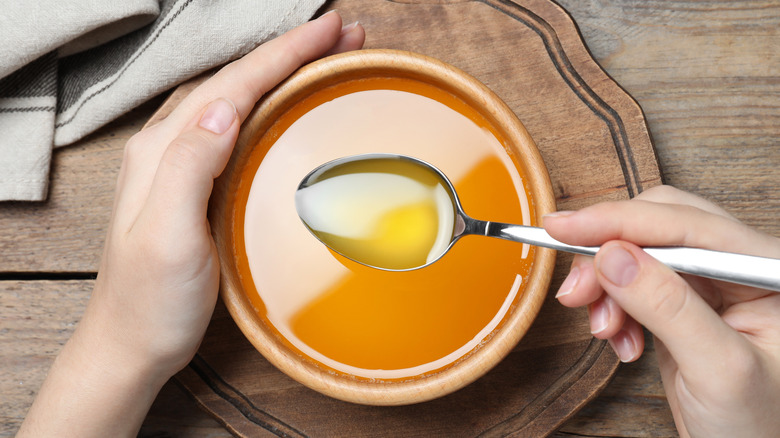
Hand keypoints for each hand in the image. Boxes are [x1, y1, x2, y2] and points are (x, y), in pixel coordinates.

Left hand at [18, 12, 363, 436]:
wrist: (132, 345)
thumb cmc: (149, 300)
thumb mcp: (166, 235)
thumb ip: (189, 165)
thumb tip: (227, 106)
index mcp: (163, 151)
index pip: (233, 84)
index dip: (284, 54)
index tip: (330, 31)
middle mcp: (169, 148)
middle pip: (237, 81)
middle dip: (291, 53)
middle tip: (344, 36)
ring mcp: (182, 166)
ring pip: (237, 100)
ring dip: (282, 73)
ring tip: (326, 59)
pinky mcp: (197, 187)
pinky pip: (237, 129)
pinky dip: (269, 106)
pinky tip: (286, 108)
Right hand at [544, 185, 779, 437]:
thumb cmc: (762, 427)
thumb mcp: (719, 370)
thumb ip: (668, 307)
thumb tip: (612, 257)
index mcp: (766, 268)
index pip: (684, 224)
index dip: (617, 221)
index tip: (563, 228)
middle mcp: (738, 268)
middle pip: (656, 228)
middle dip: (607, 255)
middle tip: (575, 291)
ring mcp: (710, 286)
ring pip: (637, 255)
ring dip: (606, 288)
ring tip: (603, 330)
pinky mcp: (682, 305)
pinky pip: (632, 284)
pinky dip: (613, 307)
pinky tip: (620, 339)